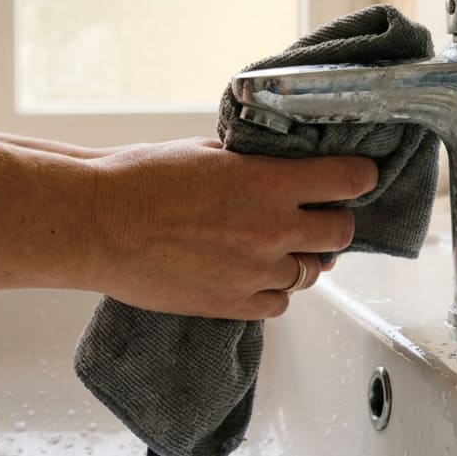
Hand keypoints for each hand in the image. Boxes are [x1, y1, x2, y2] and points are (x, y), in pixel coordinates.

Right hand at [83, 138, 375, 319]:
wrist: (97, 224)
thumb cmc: (142, 179)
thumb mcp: (211, 151)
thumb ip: (256, 163)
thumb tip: (283, 165)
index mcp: (270, 183)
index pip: (349, 180)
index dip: (359, 177)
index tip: (359, 176)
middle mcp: (272, 230)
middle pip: (341, 233)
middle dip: (334, 221)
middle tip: (319, 214)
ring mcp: (256, 272)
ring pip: (312, 272)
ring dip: (303, 257)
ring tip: (276, 245)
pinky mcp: (233, 304)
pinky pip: (279, 303)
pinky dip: (274, 289)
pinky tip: (253, 272)